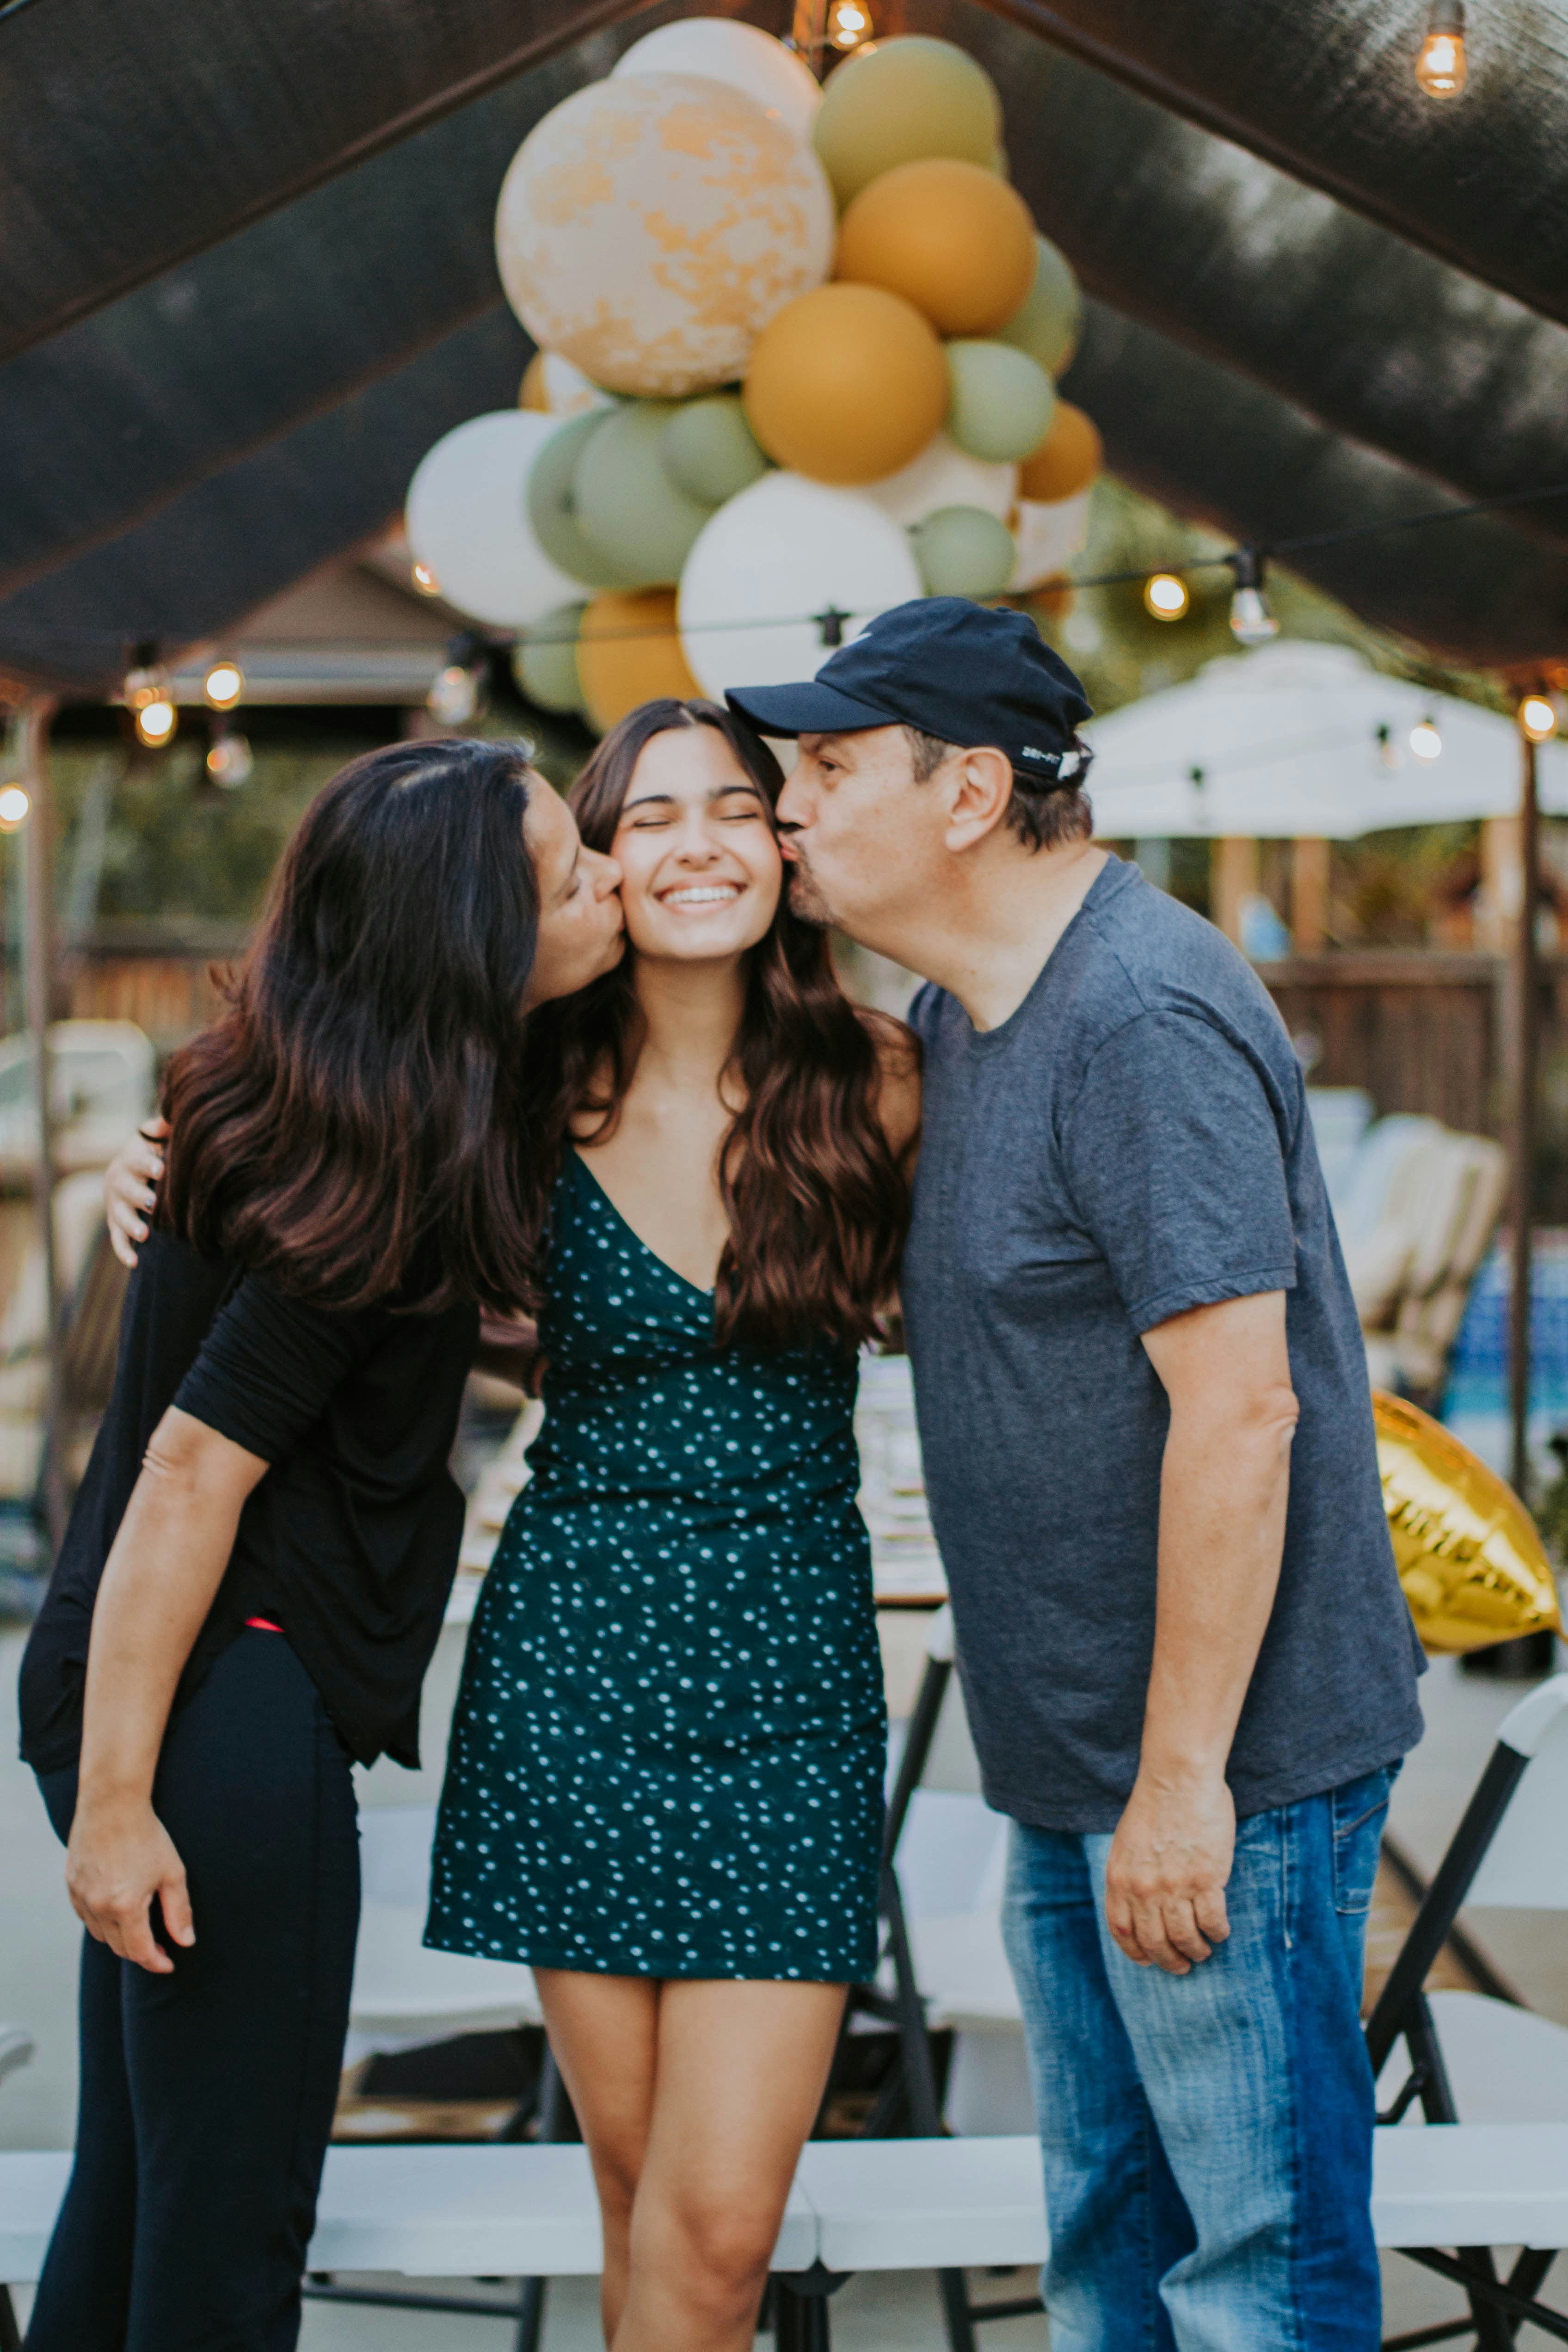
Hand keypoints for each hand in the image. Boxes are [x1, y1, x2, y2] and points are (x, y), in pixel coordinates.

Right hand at [66, 1797, 193, 1973]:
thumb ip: (179, 1911)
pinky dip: (101, 1920)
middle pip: (118, 1946)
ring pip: (100, 1933)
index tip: (169, 1963)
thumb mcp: (172, 1873)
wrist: (112, 1803)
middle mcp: (98, 1906)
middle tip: (159, 1946)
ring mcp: (81, 1896)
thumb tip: (185, 1941)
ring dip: (120, 1937)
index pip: (139, 1951)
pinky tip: (116, 1910)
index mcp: (125, 1906)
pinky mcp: (71, 1884)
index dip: (156, 1962)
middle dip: (140, 1951)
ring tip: (139, 1927)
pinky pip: (85, 1916)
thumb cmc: (147, 1835)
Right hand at [105, 1116, 168, 1267]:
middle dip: (139, 1197)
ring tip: (144, 1235)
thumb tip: (167, 1119)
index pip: (136, 1160)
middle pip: (126, 1190)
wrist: (133, 1171)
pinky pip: (117, 1239)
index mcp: (129, 1159)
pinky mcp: (116, 1224)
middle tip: (153, 1204)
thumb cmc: (154, 1152)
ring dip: (131, 1226)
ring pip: (120, 1217)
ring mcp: (116, 1205)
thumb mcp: (157, 1138)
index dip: (147, 1164)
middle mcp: (118, 1182)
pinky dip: (124, 1251)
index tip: (161, 1169)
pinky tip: (134, 1263)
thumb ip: (163, 1128)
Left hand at [1104, 1769, 1233, 1974]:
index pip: (1122, 1931)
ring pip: (1185, 1939)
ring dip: (1196, 1951)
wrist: (1177, 1778)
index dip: (1136, 1952)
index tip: (1148, 1960)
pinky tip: (1220, 1932)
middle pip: (1155, 1943)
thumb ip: (1129, 1877)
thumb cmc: (1154, 1806)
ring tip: (1203, 1951)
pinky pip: (1213, 1922)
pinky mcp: (1206, 1879)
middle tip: (1182, 1966)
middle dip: (1169, 1961)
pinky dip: (1217, 1933)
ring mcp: (1175, 1886)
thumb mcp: (1125, 1844)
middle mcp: (1144, 1889)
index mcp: (1119, 1879)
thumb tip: (1140, 1908)